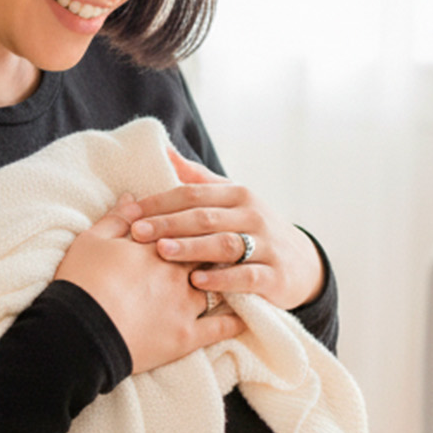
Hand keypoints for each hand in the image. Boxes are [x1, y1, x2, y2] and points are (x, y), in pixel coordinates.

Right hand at [53, 195, 243, 375]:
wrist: (79, 331)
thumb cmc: (80, 283)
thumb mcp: (91, 241)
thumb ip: (116, 218)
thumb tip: (131, 197)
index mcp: (156, 247)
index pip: (187, 227)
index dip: (196, 223)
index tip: (206, 219)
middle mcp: (178, 273)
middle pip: (209, 253)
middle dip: (219, 247)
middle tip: (230, 243)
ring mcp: (186, 305)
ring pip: (220, 287)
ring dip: (231, 279)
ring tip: (240, 275)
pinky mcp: (187, 336)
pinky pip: (221, 328)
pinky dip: (236, 320)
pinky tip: (245, 315)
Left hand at [115, 146, 324, 312]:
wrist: (302, 263)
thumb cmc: (254, 228)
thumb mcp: (232, 200)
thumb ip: (199, 180)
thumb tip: (165, 151)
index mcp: (237, 195)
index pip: (192, 193)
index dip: (160, 202)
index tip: (130, 212)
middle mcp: (252, 216)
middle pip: (205, 217)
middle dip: (168, 223)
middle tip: (137, 232)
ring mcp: (265, 245)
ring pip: (224, 244)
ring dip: (192, 248)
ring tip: (162, 251)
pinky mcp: (274, 276)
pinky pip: (246, 276)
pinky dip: (222, 279)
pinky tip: (197, 282)